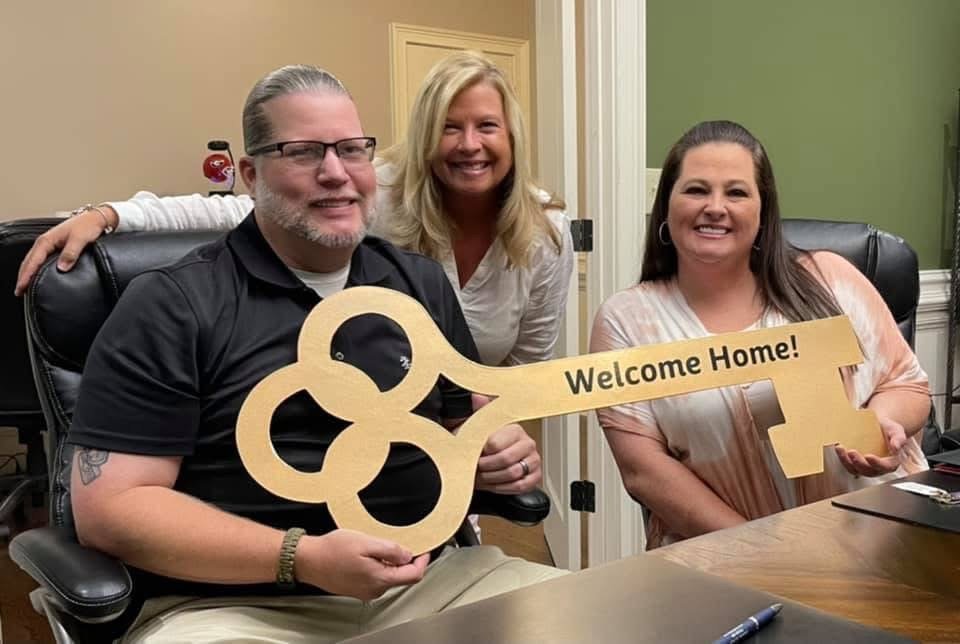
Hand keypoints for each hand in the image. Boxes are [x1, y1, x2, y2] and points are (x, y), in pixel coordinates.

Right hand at [14, 206, 117, 295]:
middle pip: (28, 262)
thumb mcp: (80, 239)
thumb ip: (71, 253)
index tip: (21, 287)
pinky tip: (37, 275)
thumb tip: (62, 267)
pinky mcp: (54, 247)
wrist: (95, 219)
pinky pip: (40, 259)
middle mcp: (45, 242)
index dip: (26, 275)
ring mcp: (49, 244)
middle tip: (19, 291)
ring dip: (27, 273)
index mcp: (47, 240)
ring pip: (32, 261)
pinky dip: (35, 268)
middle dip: (23, 276)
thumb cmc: (87, 225)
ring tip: (24, 287)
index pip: (33, 261)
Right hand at [295, 529, 428, 599]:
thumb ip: (391, 550)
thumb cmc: (333, 550)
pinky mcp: (356, 589)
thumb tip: (408, 555)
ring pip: (388, 577)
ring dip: (389, 562)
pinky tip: (366, 554)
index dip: (422, 561)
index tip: (424, 550)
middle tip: (399, 543)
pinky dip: (377, 566)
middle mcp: (374, 590)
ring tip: (375, 546)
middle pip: (401, 577)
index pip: (413, 575)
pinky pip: (375, 578)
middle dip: (404, 560)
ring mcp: (364, 591)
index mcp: (380, 579)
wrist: (308, 560)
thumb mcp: (367, 542)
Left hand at [472, 394, 541, 493]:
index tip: (473, 454)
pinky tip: (494, 484)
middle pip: (505, 460)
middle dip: (486, 468)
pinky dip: (503, 487)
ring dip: (493, 479)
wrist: (493, 459)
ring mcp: (533, 461)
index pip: (495, 444)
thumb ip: (480, 410)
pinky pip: (520, 486)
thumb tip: (476, 396)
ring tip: (482, 477)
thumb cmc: (486, 443)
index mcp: (515, 430)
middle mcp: (528, 444)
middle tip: (476, 468)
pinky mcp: (535, 476)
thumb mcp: (480, 426)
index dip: (481, 453)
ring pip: (512, 474)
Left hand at [834, 415, 906, 476]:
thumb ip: (899, 438)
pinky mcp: (856, 463)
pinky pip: (848, 465)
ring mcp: (866, 466)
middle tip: (852, 452)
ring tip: (841, 449)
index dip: (877, 464)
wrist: (878, 425)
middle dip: (859, 463)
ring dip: (847, 461)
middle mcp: (878, 467)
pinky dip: (842, 458)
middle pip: (869, 471)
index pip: (886, 467)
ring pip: (856, 470)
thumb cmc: (888, 429)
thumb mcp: (896, 430)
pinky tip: (838, 448)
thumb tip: (896, 447)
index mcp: (892, 462)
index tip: (868, 456)